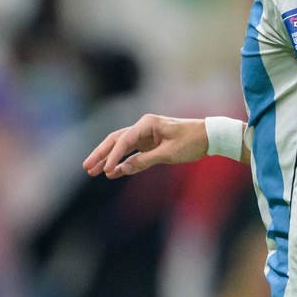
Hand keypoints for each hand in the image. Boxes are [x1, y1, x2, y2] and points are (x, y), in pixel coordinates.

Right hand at [83, 115, 208, 178]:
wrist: (209, 136)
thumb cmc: (192, 141)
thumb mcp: (169, 153)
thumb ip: (145, 161)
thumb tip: (123, 168)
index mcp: (147, 124)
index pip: (124, 140)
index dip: (113, 156)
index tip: (106, 170)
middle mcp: (143, 127)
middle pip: (115, 140)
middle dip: (100, 154)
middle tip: (86, 167)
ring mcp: (145, 135)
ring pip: (120, 146)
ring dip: (107, 158)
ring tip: (92, 170)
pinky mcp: (149, 144)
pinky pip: (131, 153)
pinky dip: (122, 162)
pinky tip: (112, 172)